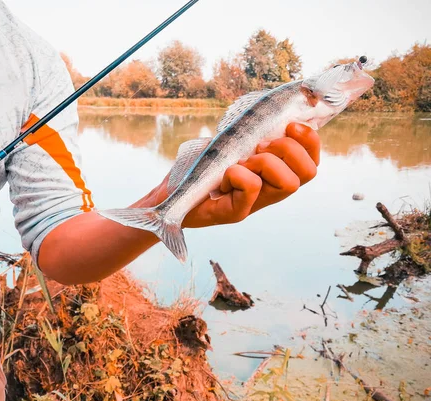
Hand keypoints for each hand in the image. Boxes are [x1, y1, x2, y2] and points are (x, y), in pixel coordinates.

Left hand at [153, 123, 319, 227]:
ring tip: (242, 161)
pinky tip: (223, 175)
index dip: (310, 140)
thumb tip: (274, 105)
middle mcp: (271, 192)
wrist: (170, 196)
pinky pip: (252, 188)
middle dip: (289, 149)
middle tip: (259, 146)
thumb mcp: (229, 142)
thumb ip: (251, 130)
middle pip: (309, 172)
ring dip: (266, 162)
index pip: (312, 161)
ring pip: (288, 183)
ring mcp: (255, 204)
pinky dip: (239, 173)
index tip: (289, 124)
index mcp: (274, 174)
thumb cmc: (199, 168)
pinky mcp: (236, 213)